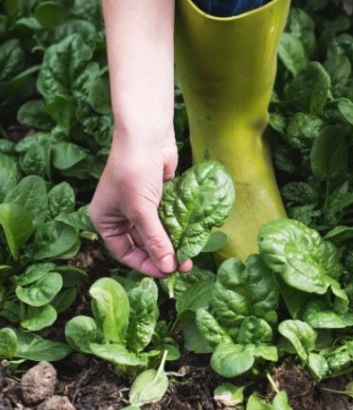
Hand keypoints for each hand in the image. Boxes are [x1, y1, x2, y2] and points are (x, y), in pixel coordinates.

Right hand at [90, 134, 191, 276]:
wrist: (147, 136)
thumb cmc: (134, 171)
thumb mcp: (142, 210)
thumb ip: (155, 240)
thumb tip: (167, 266)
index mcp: (106, 221)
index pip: (125, 253)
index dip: (145, 264)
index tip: (166, 273)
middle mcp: (121, 215)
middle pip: (143, 245)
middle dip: (162, 255)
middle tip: (183, 266)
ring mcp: (140, 206)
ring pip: (158, 233)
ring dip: (172, 244)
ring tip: (189, 256)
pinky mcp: (158, 197)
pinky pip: (168, 219)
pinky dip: (177, 228)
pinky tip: (190, 237)